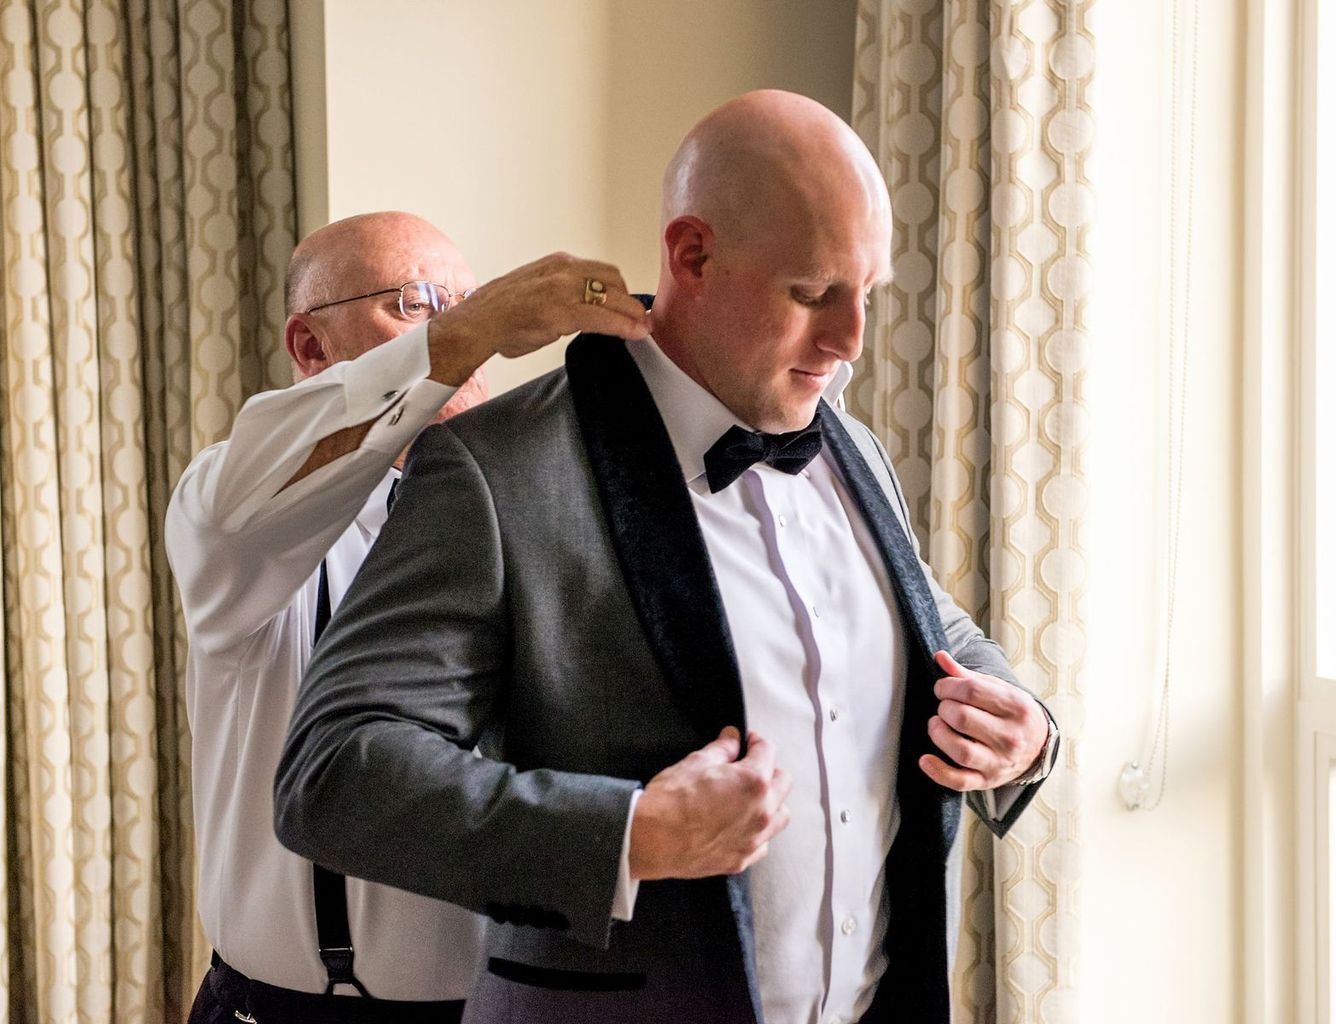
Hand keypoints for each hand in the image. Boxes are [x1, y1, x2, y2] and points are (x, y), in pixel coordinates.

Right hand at [425, 253, 650, 384]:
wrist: (477, 323)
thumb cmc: (501, 313)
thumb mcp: (537, 288)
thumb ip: (562, 293)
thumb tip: (583, 310)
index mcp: (558, 263)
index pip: (601, 271)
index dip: (621, 290)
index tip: (631, 303)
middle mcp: (563, 269)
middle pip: (613, 281)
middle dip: (630, 301)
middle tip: (641, 318)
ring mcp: (563, 289)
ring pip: (612, 298)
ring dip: (632, 314)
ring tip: (642, 328)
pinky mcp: (563, 312)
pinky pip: (603, 318)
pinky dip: (624, 326)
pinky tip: (635, 334)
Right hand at [629, 727, 791, 880]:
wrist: (651, 840)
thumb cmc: (671, 801)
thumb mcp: (696, 762)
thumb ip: (722, 748)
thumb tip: (732, 739)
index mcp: (753, 782)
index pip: (768, 751)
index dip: (755, 741)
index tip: (747, 741)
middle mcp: (762, 811)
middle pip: (783, 782)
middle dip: (769, 769)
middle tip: (749, 766)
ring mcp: (754, 839)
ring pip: (781, 816)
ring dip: (771, 802)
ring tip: (751, 797)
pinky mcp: (742, 859)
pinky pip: (763, 843)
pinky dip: (757, 831)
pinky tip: (741, 825)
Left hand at [919, 650, 1047, 790]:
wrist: (1040, 747)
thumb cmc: (1013, 713)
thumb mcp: (999, 690)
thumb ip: (967, 675)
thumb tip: (940, 656)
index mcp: (1016, 707)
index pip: (972, 691)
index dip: (948, 686)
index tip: (943, 688)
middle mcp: (1010, 737)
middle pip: (962, 718)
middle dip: (944, 708)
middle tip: (944, 707)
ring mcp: (999, 762)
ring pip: (960, 750)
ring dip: (939, 734)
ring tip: (937, 724)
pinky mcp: (988, 781)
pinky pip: (960, 781)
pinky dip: (938, 772)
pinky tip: (925, 759)